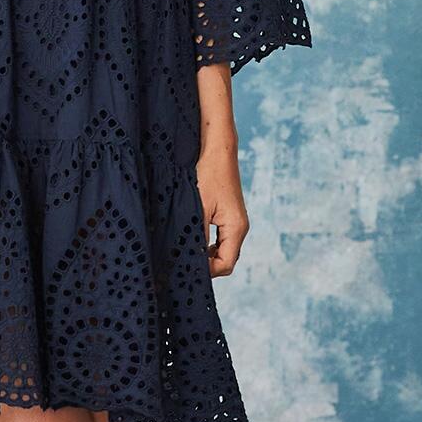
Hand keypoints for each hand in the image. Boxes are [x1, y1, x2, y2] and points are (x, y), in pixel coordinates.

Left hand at [195, 140, 248, 276]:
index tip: (186, 267)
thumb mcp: (198, 208)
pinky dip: (207, 245)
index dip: (207, 271)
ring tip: (184, 252)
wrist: (217, 149)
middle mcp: (239, 228)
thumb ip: (197, 235)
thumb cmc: (208, 174)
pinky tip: (191, 239)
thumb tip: (190, 258)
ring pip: (223, 251)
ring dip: (206, 255)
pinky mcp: (228, 216)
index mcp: (236, 228)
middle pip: (226, 261)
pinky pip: (220, 240)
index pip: (226, 264)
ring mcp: (235, 222)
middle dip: (206, 266)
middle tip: (182, 262)